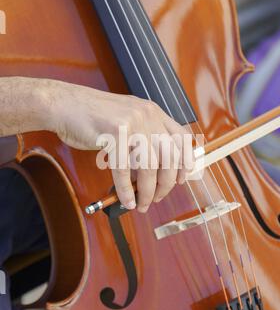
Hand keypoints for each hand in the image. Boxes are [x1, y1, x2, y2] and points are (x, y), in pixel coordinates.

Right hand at [44, 80, 194, 212]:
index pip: (182, 138)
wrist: (64, 104)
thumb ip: (144, 137)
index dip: (186, 161)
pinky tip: (126, 200)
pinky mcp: (114, 133)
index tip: (182, 179)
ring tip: (141, 204)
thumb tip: (155, 171)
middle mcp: (147, 115)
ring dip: (146, 192)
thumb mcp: (127, 119)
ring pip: (149, 166)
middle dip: (166, 184)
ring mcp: (131, 123)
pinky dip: (126, 190)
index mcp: (153, 112)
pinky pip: (124, 170)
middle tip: (156, 197)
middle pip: (169, 156)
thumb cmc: (92, 116)